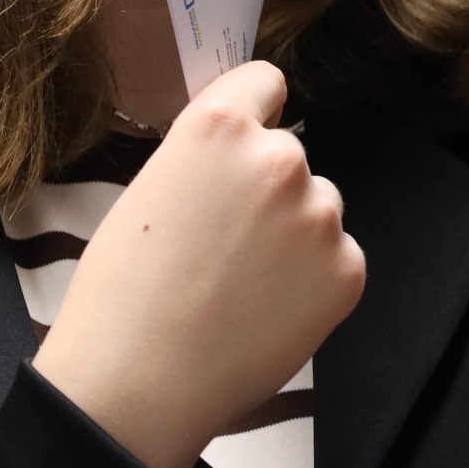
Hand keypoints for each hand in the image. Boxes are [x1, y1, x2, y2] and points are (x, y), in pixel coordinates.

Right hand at [32, 60, 362, 467]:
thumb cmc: (121, 295)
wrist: (138, 385)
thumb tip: (236, 162)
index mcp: (220, 128)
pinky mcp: (348, 270)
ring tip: (242, 287)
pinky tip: (267, 313)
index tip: (242, 145)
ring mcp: (321, 216)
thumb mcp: (147, 193)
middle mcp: (281, 159)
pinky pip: (336, 259)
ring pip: (317, 208)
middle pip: (290, 156)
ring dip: (294, 234)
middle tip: (224, 245)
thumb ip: (204, 164)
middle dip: (266, 190)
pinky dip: (312, 281)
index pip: (264, 82)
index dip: (251, 114)